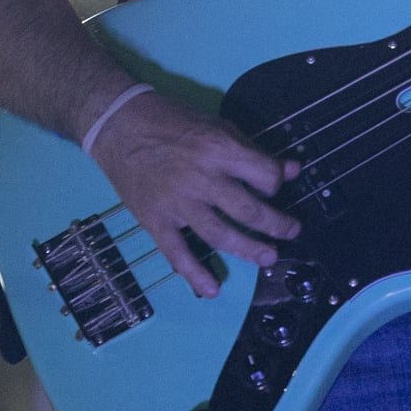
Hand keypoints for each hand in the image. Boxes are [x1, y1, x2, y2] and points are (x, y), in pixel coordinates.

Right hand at [92, 88, 300, 300]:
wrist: (118, 125)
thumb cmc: (170, 121)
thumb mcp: (217, 125)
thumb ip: (253, 151)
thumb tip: (292, 169)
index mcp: (219, 149)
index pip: (264, 175)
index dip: (276, 183)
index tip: (274, 188)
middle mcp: (201, 178)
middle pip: (248, 211)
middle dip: (276, 225)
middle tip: (291, 232)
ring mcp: (177, 203)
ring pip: (220, 235)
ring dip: (249, 250)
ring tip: (269, 257)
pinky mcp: (155, 220)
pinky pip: (177, 253)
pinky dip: (195, 274)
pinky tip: (213, 289)